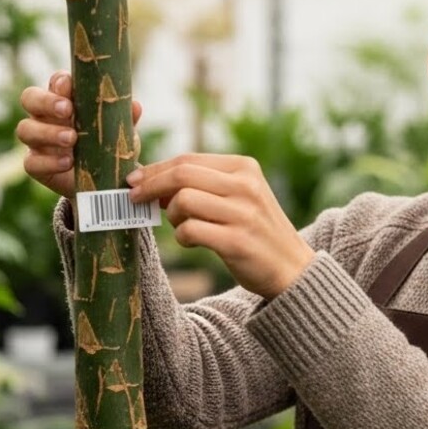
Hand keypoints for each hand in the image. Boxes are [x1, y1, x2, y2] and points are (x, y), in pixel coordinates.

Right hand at [17, 70, 142, 199]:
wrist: (102, 183)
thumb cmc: (107, 147)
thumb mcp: (120, 133)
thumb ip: (124, 119)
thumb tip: (134, 106)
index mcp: (64, 100)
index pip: (55, 82)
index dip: (59, 82)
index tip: (69, 86)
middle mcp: (45, 116)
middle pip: (29, 98)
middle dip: (46, 101)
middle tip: (68, 110)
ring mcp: (37, 141)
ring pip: (25, 129)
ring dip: (48, 132)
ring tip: (72, 139)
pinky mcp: (35, 165)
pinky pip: (31, 162)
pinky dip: (49, 162)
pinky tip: (68, 162)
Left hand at [126, 154, 314, 298]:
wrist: (293, 269)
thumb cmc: (255, 231)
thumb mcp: (238, 196)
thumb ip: (203, 185)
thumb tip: (151, 180)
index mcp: (244, 168)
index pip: (188, 159)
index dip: (155, 169)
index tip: (134, 180)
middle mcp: (245, 186)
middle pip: (181, 174)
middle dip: (151, 186)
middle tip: (134, 199)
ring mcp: (243, 213)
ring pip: (183, 200)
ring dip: (172, 216)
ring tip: (183, 227)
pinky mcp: (237, 241)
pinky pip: (190, 231)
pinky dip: (182, 237)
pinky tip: (192, 242)